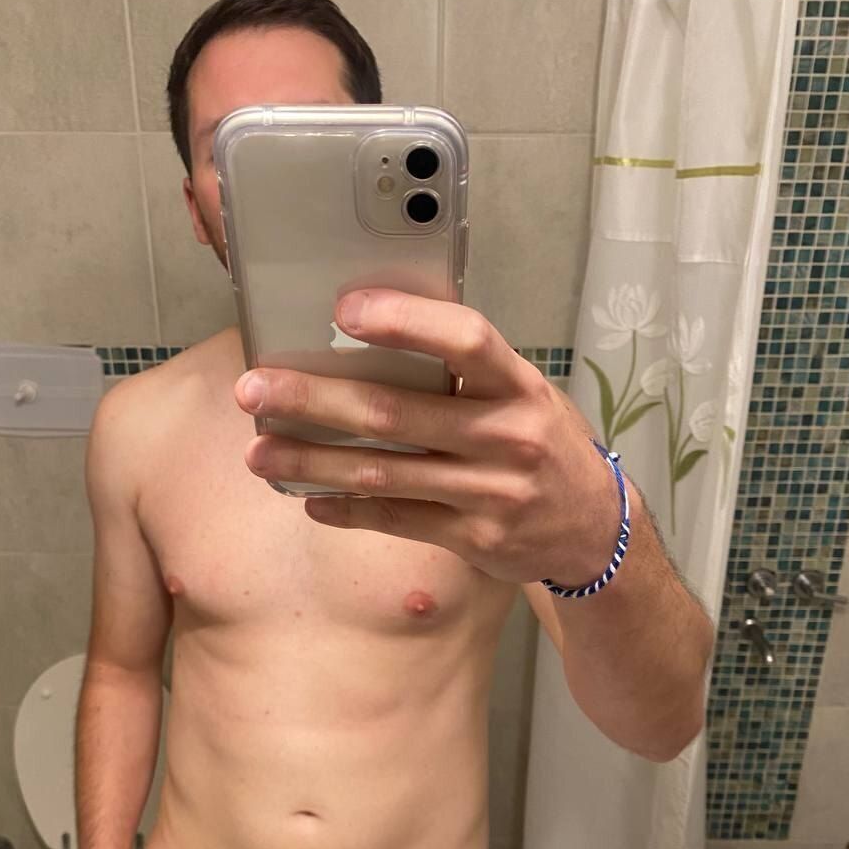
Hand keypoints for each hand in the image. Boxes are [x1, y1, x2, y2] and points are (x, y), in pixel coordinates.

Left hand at [236, 289, 620, 589]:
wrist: (593, 531)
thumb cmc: (545, 446)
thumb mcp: (523, 396)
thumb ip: (465, 374)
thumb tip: (370, 339)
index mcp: (518, 386)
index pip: (465, 341)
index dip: (405, 322)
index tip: (343, 309)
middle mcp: (507, 437)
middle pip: (397, 414)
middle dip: (315, 400)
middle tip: (254, 389)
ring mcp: (490, 493)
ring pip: (384, 474)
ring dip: (312, 463)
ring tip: (259, 455)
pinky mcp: (473, 538)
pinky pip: (395, 520)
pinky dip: (346, 509)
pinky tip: (307, 498)